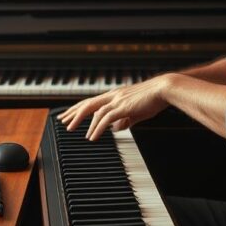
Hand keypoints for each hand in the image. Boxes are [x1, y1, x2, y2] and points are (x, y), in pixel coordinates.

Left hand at [57, 74, 172, 140]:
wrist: (164, 89)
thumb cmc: (153, 99)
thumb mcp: (136, 112)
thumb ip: (125, 120)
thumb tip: (116, 129)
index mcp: (115, 95)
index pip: (92, 101)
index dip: (79, 108)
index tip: (69, 115)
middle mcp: (113, 95)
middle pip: (87, 103)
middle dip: (72, 112)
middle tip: (61, 120)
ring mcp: (117, 100)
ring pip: (93, 111)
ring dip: (82, 121)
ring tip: (72, 130)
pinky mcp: (123, 106)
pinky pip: (105, 118)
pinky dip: (97, 128)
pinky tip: (92, 136)